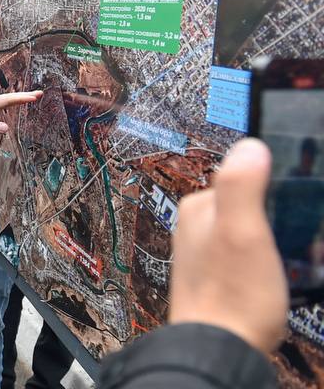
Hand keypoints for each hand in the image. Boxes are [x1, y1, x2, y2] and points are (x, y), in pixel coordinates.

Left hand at [0, 90, 42, 133]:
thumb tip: (7, 128)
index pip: (8, 100)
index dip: (21, 98)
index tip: (34, 97)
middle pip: (12, 98)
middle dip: (26, 95)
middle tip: (41, 93)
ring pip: (9, 99)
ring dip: (22, 97)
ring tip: (35, 96)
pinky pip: (5, 102)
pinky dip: (15, 101)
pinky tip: (19, 102)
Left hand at [168, 139, 286, 353]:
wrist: (218, 348)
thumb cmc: (233, 294)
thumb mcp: (243, 232)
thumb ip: (242, 187)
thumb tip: (249, 145)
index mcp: (199, 206)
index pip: (246, 178)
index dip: (279, 195)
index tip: (297, 216)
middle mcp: (196, 225)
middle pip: (252, 207)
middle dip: (280, 223)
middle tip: (297, 246)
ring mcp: (205, 252)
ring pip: (255, 234)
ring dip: (278, 247)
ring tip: (288, 267)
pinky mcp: (218, 276)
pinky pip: (250, 259)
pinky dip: (269, 266)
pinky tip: (278, 281)